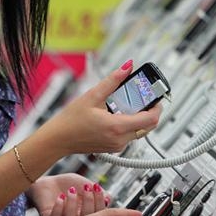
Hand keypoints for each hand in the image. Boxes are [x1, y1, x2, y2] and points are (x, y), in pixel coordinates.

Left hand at [26, 174, 109, 215]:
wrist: (48, 182)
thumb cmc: (67, 184)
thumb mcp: (85, 184)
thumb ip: (97, 191)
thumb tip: (108, 198)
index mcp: (86, 214)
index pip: (97, 214)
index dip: (99, 202)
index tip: (97, 187)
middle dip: (88, 202)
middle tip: (86, 187)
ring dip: (72, 204)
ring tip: (71, 190)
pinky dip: (59, 207)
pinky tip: (60, 197)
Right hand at [38, 60, 161, 155]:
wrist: (58, 139)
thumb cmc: (70, 120)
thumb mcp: (92, 95)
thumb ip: (112, 81)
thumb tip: (127, 67)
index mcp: (117, 127)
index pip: (150, 119)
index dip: (157, 106)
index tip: (155, 96)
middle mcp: (120, 140)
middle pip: (148, 126)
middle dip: (150, 111)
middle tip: (144, 97)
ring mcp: (117, 146)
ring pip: (140, 131)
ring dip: (140, 117)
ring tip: (128, 104)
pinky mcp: (114, 147)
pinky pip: (130, 136)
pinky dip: (130, 124)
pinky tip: (118, 114)